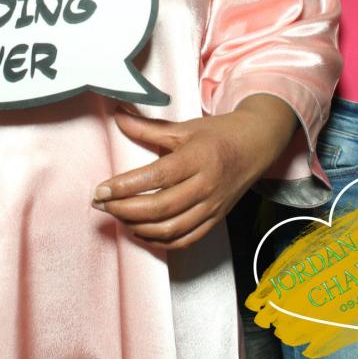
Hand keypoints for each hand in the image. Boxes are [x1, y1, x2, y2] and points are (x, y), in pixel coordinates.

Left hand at [92, 95, 297, 249]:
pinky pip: (184, 240)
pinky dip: (159, 241)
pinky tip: (140, 231)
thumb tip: (118, 117)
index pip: (156, 177)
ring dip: (137, 226)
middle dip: (123, 209)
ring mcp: (212, 207)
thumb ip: (148, 128)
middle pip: (160, 208)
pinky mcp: (214, 220)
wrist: (257, 144)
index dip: (124, 186)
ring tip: (116, 216)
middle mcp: (206, 185)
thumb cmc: (220, 134)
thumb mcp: (185, 127)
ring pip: (170, 229)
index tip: (101, 190)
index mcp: (198, 158)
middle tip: (100, 205)